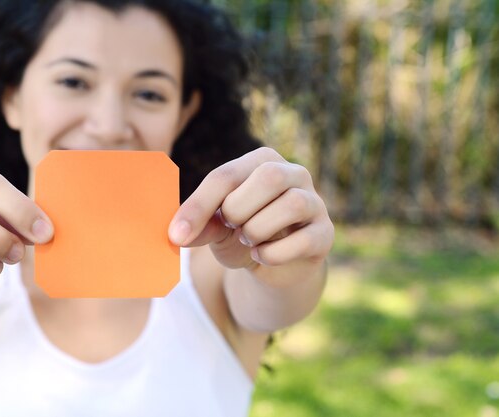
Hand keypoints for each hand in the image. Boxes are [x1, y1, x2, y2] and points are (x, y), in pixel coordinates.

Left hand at [169, 147, 333, 277]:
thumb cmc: (242, 234)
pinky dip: (274, 253)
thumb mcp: (216, 228)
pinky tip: (262, 255)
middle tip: (232, 227)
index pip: (226, 175)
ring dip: (258, 230)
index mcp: (261, 161)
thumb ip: (200, 225)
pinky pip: (304, 240)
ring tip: (248, 239)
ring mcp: (315, 202)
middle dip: (238, 209)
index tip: (177, 235)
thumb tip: (177, 234)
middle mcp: (294, 173)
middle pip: (268, 177)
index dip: (198, 206)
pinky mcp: (325, 234)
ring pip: (292, 204)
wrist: (273, 264)